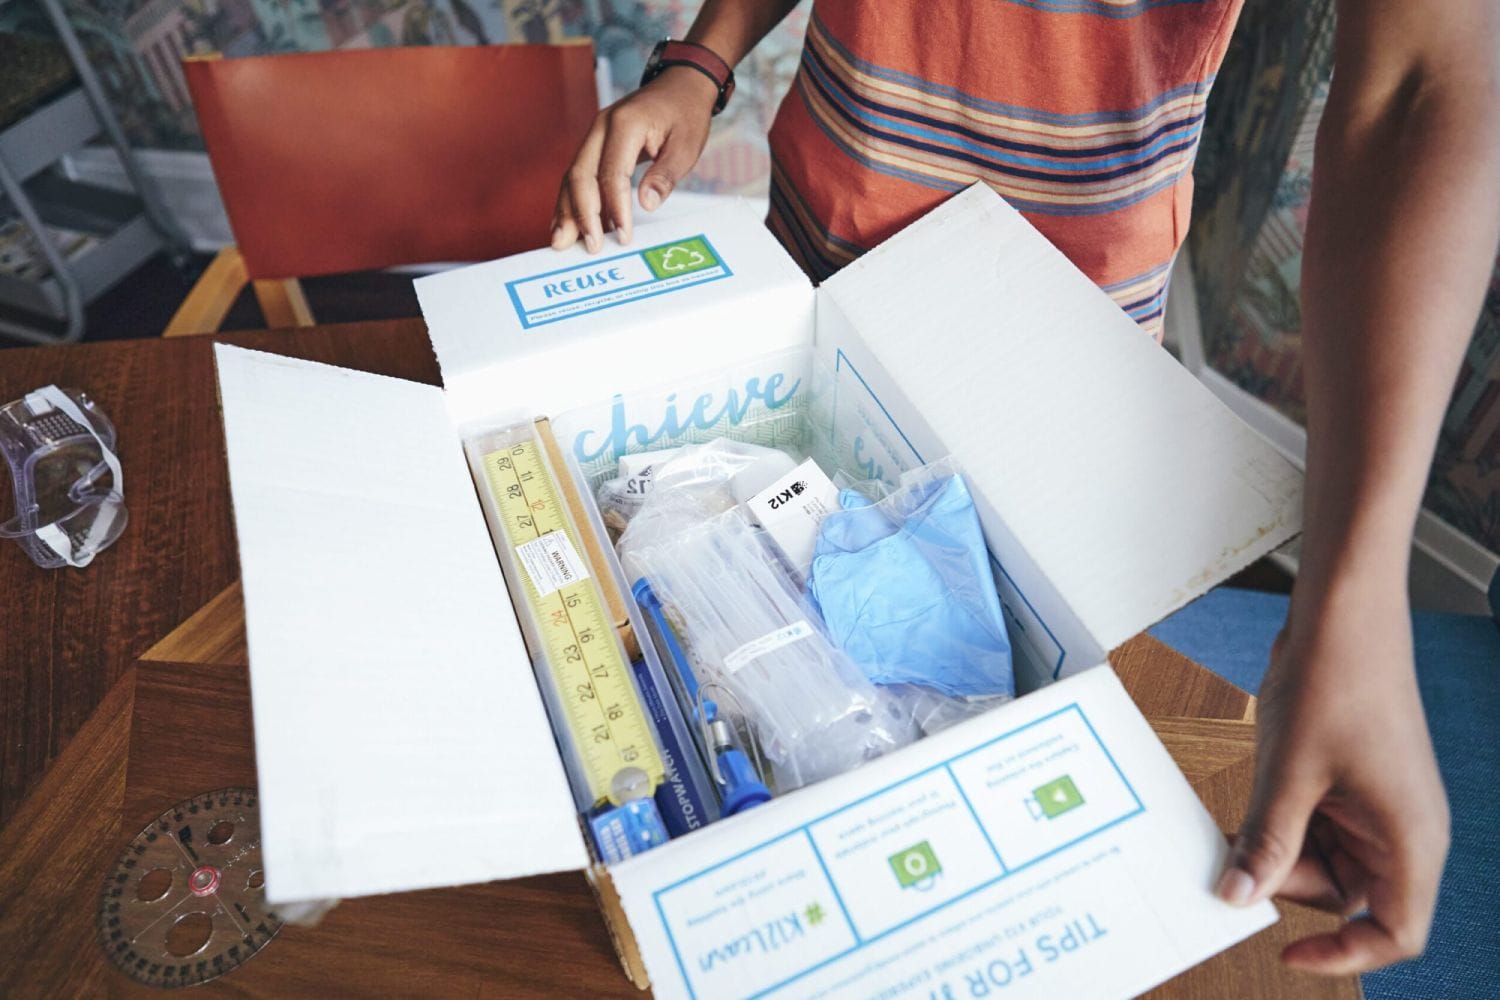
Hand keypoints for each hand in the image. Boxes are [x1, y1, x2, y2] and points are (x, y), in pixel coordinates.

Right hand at [552, 67, 717, 252]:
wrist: (679, 86)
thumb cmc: (684, 114)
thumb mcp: (686, 145)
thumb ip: (666, 174)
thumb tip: (646, 203)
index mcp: (625, 124)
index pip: (612, 173)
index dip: (615, 208)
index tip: (624, 236)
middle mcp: (601, 127)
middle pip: (580, 176)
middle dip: (582, 215)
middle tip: (590, 247)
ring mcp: (593, 135)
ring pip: (572, 177)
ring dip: (568, 211)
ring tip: (563, 242)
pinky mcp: (594, 146)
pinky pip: (578, 176)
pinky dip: (572, 202)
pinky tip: (569, 225)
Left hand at [1216, 574, 1448, 974]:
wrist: (1342, 612)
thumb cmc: (1336, 678)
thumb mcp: (1291, 771)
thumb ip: (1268, 840)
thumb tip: (1239, 896)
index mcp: (1411, 838)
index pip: (1396, 932)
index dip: (1346, 955)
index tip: (1287, 952)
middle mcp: (1402, 829)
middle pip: (1348, 897)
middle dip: (1290, 885)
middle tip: (1240, 861)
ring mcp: (1376, 805)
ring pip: (1325, 861)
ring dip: (1279, 853)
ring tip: (1237, 829)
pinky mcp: (1350, 783)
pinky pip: (1315, 825)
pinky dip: (1280, 825)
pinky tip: (1247, 811)